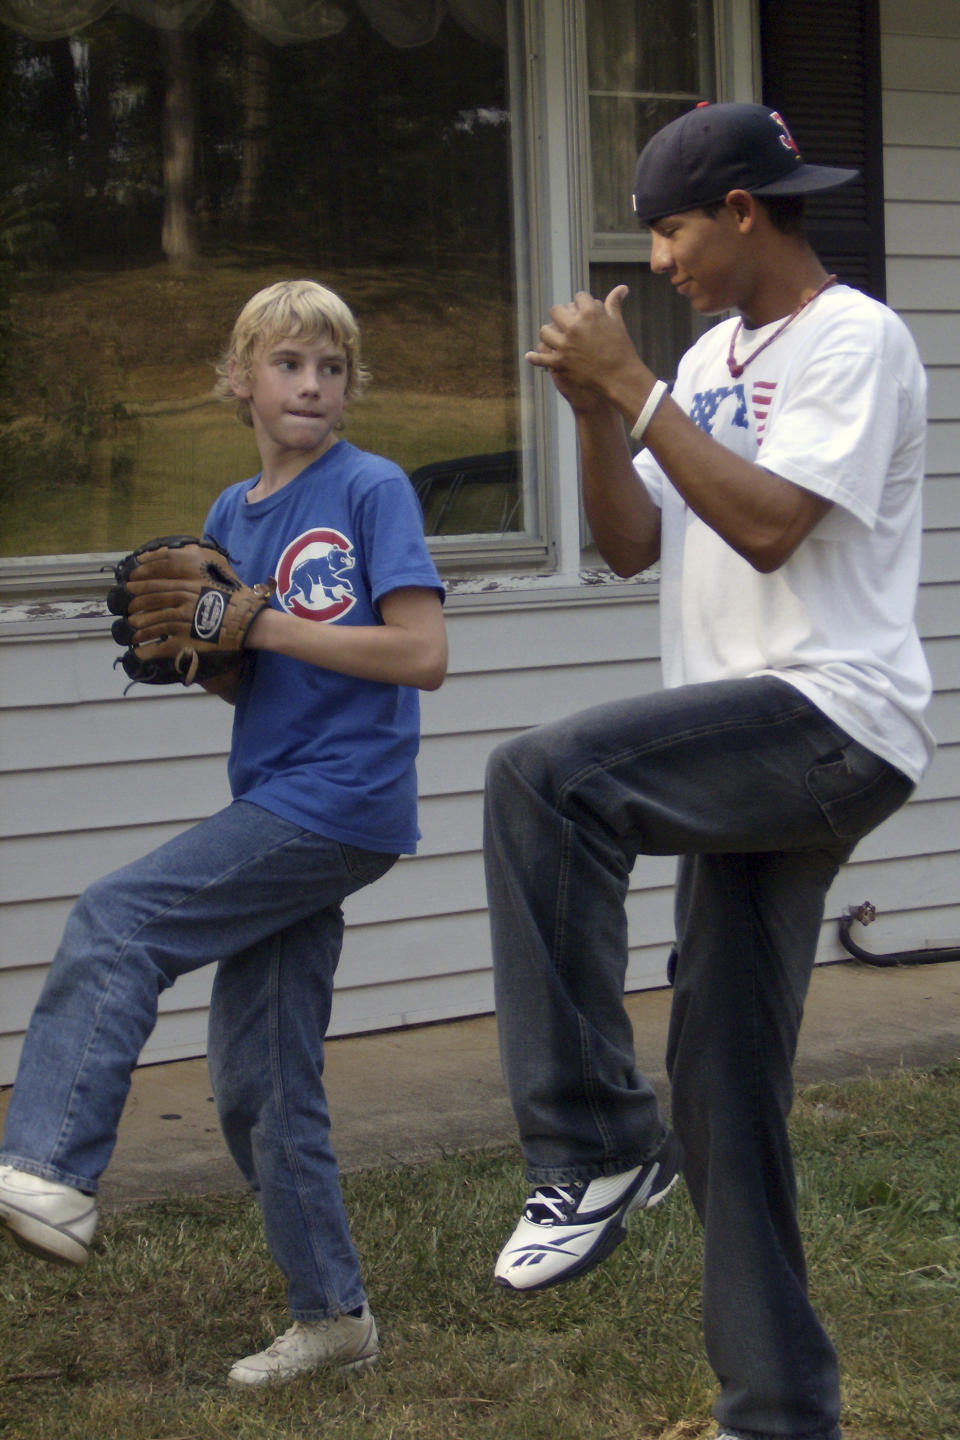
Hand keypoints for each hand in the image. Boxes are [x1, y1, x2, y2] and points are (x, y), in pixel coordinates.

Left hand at [117, 542, 270, 684]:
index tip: (129, 586)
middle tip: (128, 611)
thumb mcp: (215, 579)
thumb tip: (185, 567)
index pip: (156, 583)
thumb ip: (197, 575)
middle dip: (135, 606)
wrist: (247, 622)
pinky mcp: (186, 641)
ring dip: (139, 630)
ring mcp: (183, 622)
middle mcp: (182, 603)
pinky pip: (161, 647)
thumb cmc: (235, 600)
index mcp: (188, 587)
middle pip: (150, 603)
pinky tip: (139, 652)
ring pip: (153, 625)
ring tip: (132, 634)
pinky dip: (148, 651)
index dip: (140, 584)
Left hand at [525, 287, 639, 404]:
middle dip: (561, 314)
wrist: (620, 377)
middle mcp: (574, 327)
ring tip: (552, 336)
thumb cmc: (621, 348)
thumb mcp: (617, 323)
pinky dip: (534, 357)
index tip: (582, 308)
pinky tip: (530, 355)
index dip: (581, 302)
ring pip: (545, 331)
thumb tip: (622, 287)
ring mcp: (564, 345)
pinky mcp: (559, 362)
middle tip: (565, 321)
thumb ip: (614, 303)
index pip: (578, 297)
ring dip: (548, 333)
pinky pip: (540, 358)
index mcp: (590, 313)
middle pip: (556, 310)